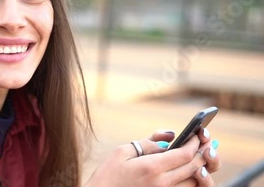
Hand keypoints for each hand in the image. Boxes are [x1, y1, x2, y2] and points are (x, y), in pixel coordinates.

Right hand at [85, 130, 219, 186]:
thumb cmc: (108, 174)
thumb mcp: (123, 151)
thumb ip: (149, 142)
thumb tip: (171, 135)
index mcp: (151, 167)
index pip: (184, 153)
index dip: (195, 142)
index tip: (197, 134)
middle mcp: (162, 183)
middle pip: (193, 167)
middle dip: (203, 153)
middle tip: (207, 143)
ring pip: (193, 182)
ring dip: (200, 167)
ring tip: (201, 156)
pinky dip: (192, 181)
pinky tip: (190, 172)